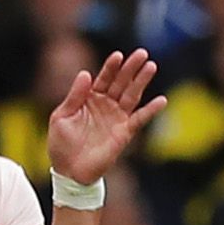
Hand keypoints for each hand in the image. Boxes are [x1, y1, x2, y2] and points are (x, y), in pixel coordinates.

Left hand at [45, 48, 169, 183]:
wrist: (69, 171)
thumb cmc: (61, 144)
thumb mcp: (62, 116)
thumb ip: (75, 95)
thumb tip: (86, 73)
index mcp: (90, 99)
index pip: (103, 78)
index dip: (111, 67)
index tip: (118, 55)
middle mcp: (106, 105)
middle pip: (121, 82)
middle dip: (131, 68)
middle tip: (142, 53)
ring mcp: (117, 118)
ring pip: (132, 95)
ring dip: (142, 81)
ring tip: (151, 66)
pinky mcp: (124, 133)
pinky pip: (140, 119)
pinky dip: (151, 110)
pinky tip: (161, 100)